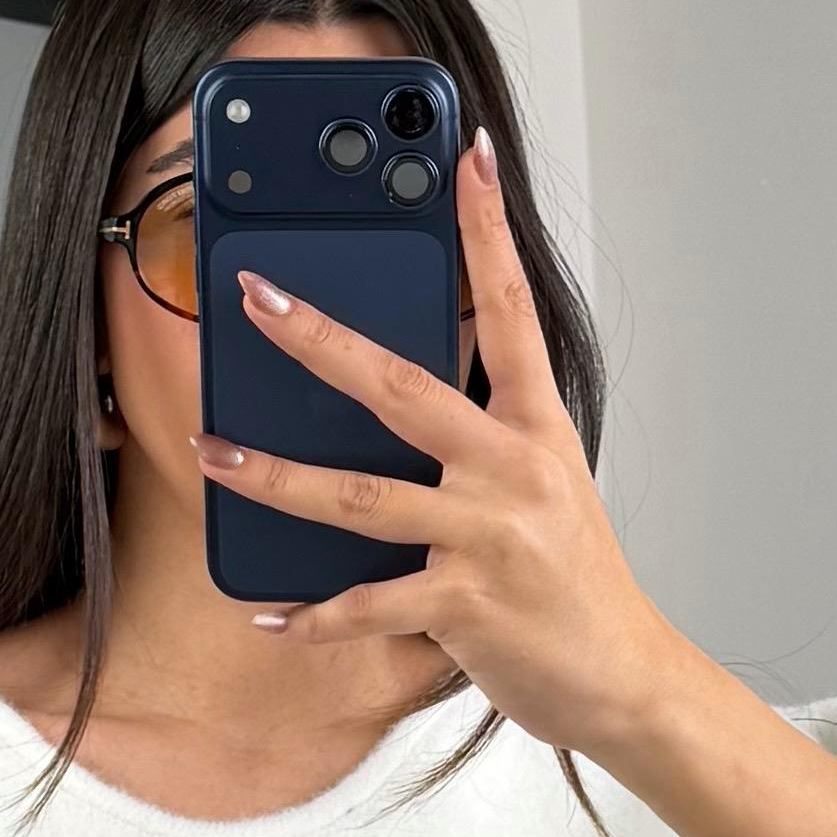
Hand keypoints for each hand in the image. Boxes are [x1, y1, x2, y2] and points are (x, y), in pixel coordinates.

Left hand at [191, 127, 683, 759]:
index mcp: (537, 428)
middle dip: (320, 338)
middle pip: (402, 387)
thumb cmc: (572, 579)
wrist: (623, 677)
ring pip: (359, 496)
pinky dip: (311, 614)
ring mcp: (489, 536)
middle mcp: (514, 470)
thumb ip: (480, 434)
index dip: (488, 232)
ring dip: (274, 475)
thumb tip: (386, 389)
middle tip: (256, 296)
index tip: (467, 159)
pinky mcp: (467, 605)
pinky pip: (367, 604)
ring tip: (213, 450)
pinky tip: (267, 611)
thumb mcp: (543, 484)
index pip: (509, 311)